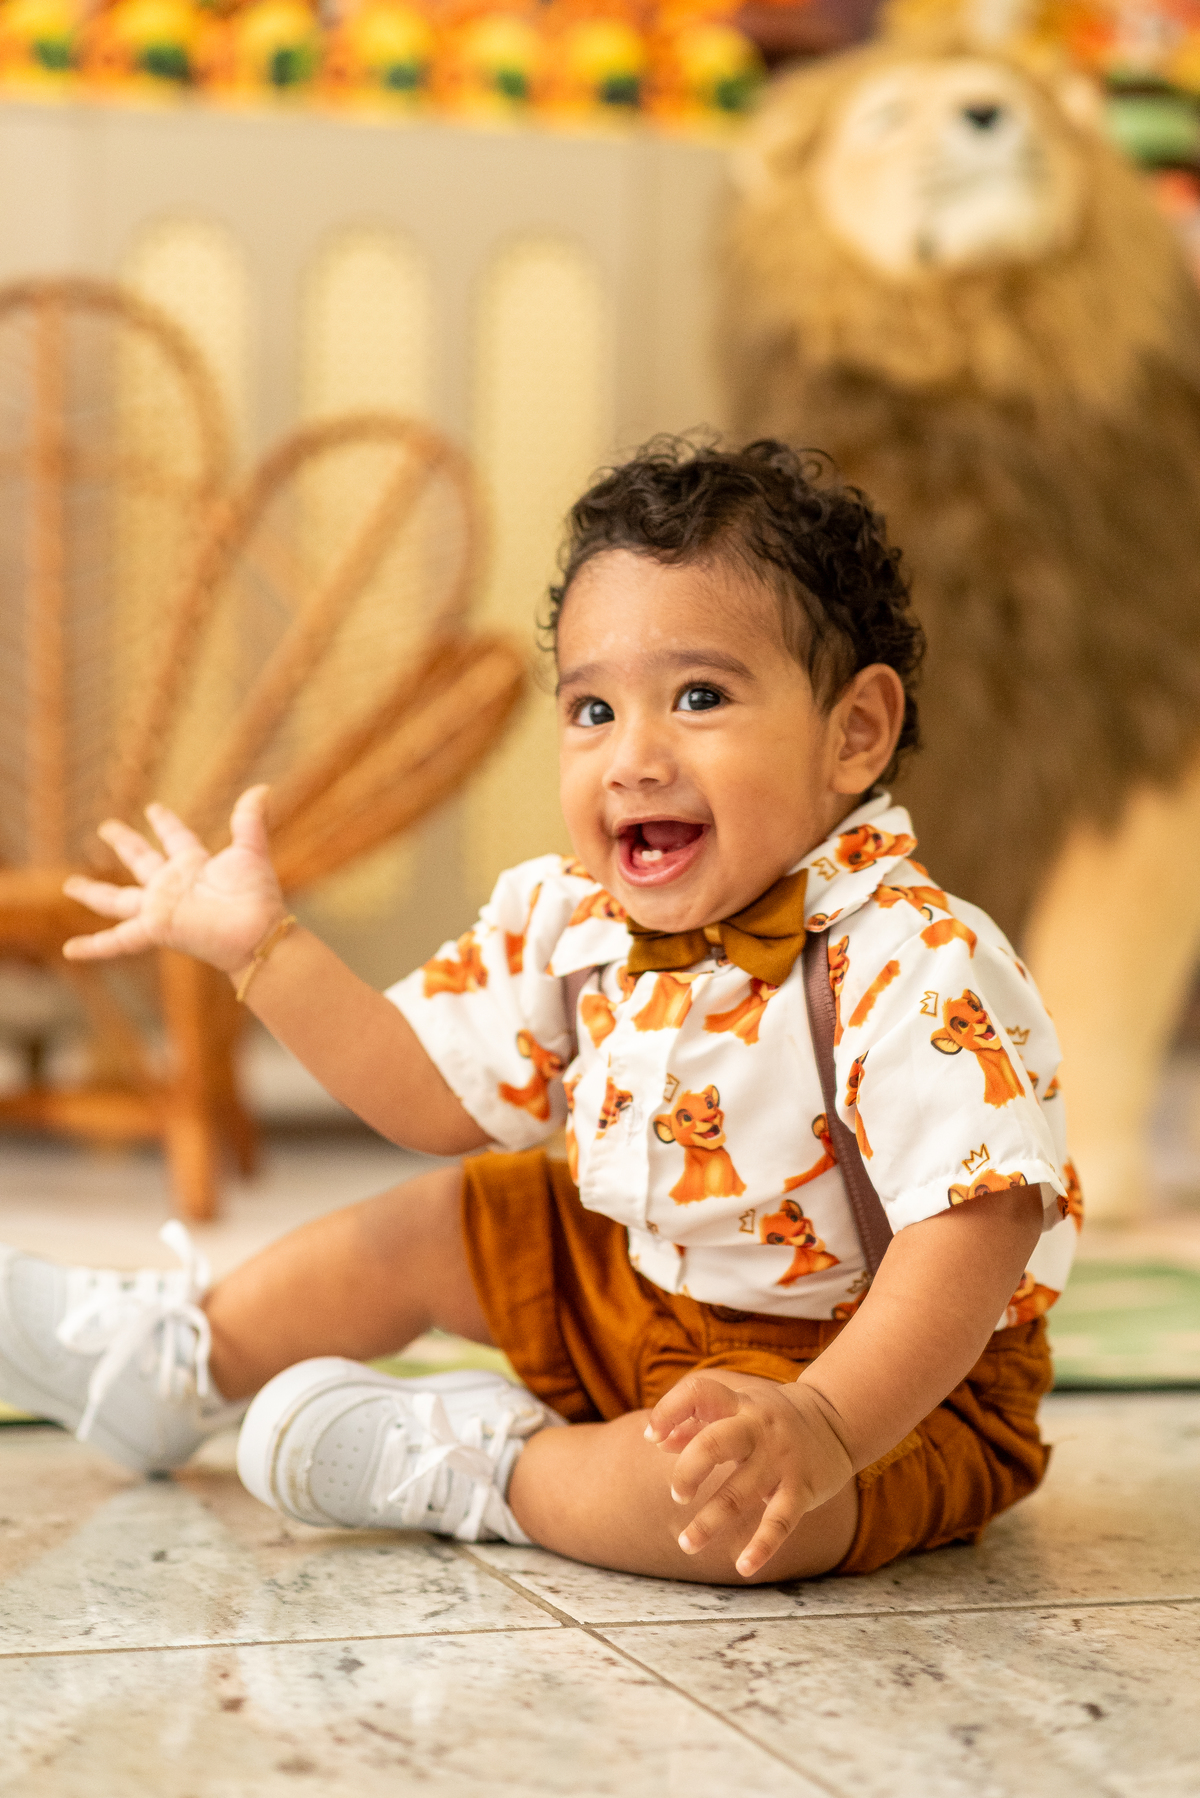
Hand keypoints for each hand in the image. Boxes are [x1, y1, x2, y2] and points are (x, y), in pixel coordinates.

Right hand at [62, 786, 286, 975]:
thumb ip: (249, 820)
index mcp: (194, 865)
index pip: (175, 839)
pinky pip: (117, 940)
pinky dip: (94, 946)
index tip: (153, 808)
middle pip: (141, 860)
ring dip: (93, 893)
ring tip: (70, 885)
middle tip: (106, 827)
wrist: (256, 932)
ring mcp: (159, 908)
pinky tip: (70, 950)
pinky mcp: (153, 928)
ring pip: (117, 900)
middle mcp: (172, 886)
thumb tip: (262, 788)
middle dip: (125, 843)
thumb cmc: (258, 896)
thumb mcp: (251, 851)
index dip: (165, 823)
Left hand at [644, 1372, 853, 1577]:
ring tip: (686, 1545)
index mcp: (738, 1404)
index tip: (651, 1436)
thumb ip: (697, 1420)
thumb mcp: (738, 1407)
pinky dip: (761, 1547)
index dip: (669, 1411)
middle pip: (715, 1443)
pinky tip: (742, 1567)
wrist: (837, 1418)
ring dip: (709, 1522)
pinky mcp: (801, 1489)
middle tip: (677, 1495)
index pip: (698, 1393)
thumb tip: (658, 1441)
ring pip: (740, 1493)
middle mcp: (758, 1428)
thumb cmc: (772, 1416)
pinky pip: (779, 1522)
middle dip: (688, 1471)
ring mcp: (780, 1460)